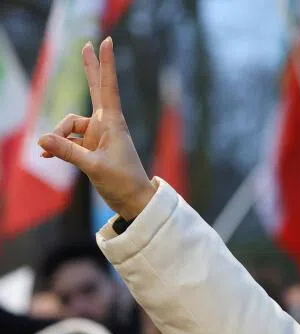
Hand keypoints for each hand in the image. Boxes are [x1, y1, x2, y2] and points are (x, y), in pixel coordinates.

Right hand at [38, 38, 154, 220]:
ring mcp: (98, 135)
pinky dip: (58, 146)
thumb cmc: (122, 182)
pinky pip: (68, 140)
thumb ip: (67, 152)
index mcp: (113, 123)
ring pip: (69, 124)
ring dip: (58, 136)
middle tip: (87, 44)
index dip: (105, 64)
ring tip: (50, 155)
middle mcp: (106, 124)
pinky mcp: (91, 147)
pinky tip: (47, 156)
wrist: (133, 201)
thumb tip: (41, 140)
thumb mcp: (93, 167)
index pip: (107, 86)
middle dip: (90, 69)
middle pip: (95, 89)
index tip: (106, 41)